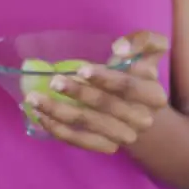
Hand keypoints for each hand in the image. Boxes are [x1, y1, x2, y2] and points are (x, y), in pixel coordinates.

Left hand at [27, 31, 169, 153]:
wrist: (143, 111)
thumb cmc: (139, 75)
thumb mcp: (149, 52)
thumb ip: (143, 41)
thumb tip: (120, 48)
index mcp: (153, 95)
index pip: (128, 88)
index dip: (105, 79)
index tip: (81, 69)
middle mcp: (141, 120)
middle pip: (105, 106)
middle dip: (77, 93)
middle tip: (53, 81)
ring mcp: (124, 137)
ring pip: (88, 124)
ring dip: (59, 111)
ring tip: (35, 98)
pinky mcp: (107, 147)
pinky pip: (79, 140)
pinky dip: (58, 129)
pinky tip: (42, 116)